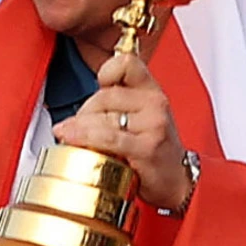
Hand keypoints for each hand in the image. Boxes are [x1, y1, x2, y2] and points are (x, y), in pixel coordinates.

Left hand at [51, 52, 190, 208]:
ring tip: (70, 138)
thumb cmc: (154, 150)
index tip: (99, 85)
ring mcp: (153, 125)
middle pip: (104, 96)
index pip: (126, 64)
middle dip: (84, 112)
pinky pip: (107, 137)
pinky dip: (83, 138)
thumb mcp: (140, 117)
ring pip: (102, 117)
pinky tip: (69, 139)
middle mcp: (155, 104)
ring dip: (79, 128)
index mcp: (152, 91)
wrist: (175, 181)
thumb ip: (115, 104)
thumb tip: (75, 109)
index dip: (107, 71)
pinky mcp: (146, 147)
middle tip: (79, 127)